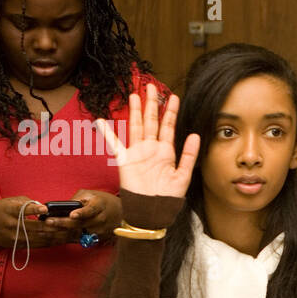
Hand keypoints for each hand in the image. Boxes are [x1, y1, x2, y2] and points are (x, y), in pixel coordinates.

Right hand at [0, 196, 75, 248]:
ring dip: (55, 236)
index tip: (45, 208)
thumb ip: (28, 203)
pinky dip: (50, 242)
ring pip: (39, 238)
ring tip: (70, 233)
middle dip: (53, 225)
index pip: (22, 210)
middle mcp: (11, 225)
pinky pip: (37, 245)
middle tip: (68, 223)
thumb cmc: (0, 210)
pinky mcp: (18, 245)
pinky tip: (61, 240)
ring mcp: (15, 237)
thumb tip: (46, 208)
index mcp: (9, 210)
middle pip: (34, 227)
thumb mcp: (10, 202)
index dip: (34, 209)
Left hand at [42, 189, 120, 240]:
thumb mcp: (91, 195)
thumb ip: (77, 200)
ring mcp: (101, 230)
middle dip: (64, 223)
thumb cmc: (102, 201)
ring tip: (48, 229)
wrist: (121, 213)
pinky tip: (57, 235)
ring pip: (80, 233)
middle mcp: (102, 219)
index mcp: (100, 205)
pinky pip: (82, 239)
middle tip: (49, 222)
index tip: (72, 214)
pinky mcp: (99, 238)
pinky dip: (69, 237)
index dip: (82, 212)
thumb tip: (61, 207)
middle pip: (82, 223)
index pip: (91, 210)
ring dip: (63, 232)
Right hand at [98, 83, 199, 198]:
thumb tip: (194, 135)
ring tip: (135, 95)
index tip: (173, 96)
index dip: (170, 111)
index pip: (169, 126)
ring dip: (136, 111)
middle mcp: (151, 149)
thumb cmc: (168, 197)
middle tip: (152, 86)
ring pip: (136, 126)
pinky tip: (101, 121)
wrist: (152, 211)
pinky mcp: (125, 160)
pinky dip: (107, 133)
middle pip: (152, 121)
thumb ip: (189, 155)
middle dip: (152, 104)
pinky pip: (115, 144)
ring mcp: (137, 152)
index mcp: (166, 151)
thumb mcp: (183, 176)